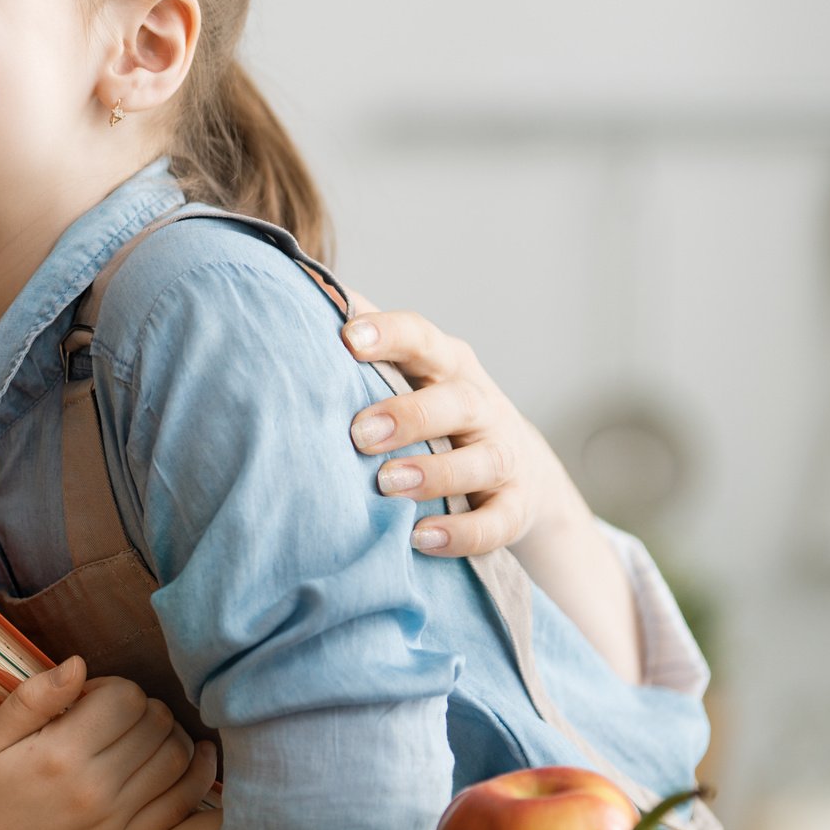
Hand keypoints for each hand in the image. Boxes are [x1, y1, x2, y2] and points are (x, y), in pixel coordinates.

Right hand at [0, 658, 219, 829]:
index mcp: (58, 755)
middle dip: (141, 706)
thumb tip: (79, 664)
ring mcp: (116, 822)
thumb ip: (33, 699)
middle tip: (114, 716)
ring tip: (143, 734)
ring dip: (169, 734)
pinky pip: (181, 804)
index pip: (124, 698)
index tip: (89, 698)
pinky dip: (199, 775)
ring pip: (176, 758)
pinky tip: (197, 757)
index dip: (112, 686)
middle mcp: (94, 789)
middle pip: (155, 723)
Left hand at [339, 310, 591, 560]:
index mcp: (448, 367)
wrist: (523, 473)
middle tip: (359, 432)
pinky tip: (421, 538)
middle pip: (456, 401)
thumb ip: (370, 343)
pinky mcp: (515, 507)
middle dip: (409, 415)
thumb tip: (307, 291)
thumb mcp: (412, 373)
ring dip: (433, 473)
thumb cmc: (438, 410)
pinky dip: (461, 532)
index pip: (422, 339)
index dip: (390, 335)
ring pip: (480, 461)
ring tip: (387, 484)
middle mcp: (481, 407)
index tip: (349, 339)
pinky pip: (495, 522)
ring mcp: (503, 457)